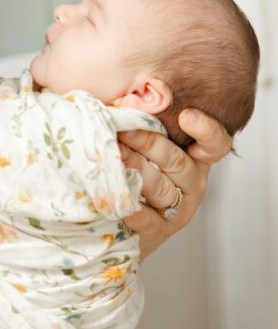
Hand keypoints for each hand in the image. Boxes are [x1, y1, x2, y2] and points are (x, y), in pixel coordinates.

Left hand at [119, 109, 231, 260]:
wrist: (125, 227)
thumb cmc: (134, 175)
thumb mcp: (144, 147)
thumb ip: (141, 124)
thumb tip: (121, 98)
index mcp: (194, 158)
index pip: (215, 144)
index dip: (205, 130)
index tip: (186, 116)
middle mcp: (193, 182)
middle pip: (176, 161)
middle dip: (147, 142)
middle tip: (122, 129)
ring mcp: (178, 208)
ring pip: (160, 186)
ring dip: (136, 168)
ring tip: (113, 155)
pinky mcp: (159, 230)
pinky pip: (147, 218)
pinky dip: (132, 207)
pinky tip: (118, 199)